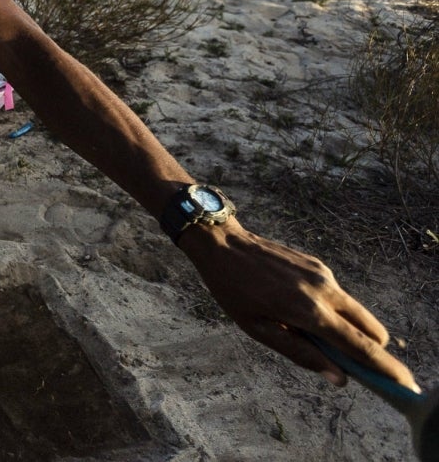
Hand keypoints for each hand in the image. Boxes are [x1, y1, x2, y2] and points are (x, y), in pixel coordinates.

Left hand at [180, 218, 419, 391]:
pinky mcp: (318, 265)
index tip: (404, 384)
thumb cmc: (234, 290)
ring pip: (357, 311)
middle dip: (372, 351)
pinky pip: (338, 296)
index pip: (360, 347)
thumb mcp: (259, 329)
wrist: (223, 243)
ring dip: (350, 330)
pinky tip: (299, 311)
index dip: (384, 368)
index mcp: (310, 311)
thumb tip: (339, 378)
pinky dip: (333, 312)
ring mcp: (324, 275)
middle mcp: (325, 290)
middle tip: (352, 367)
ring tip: (310, 335)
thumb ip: (301, 353)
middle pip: (371, 329)